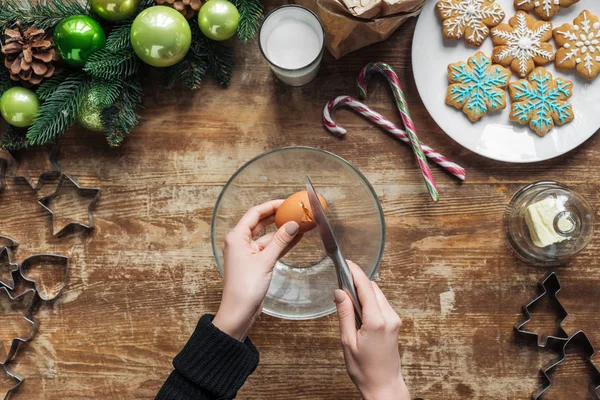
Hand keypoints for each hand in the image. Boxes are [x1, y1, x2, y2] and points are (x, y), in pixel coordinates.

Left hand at [213, 200, 301, 340]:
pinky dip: (281, 243)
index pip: (255, 213)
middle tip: (294, 210)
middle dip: (277, 216)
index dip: (271, 206)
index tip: (287, 202)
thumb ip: (280, 241)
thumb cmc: (245, 287)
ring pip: (267, 236)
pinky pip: (269, 248)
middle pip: (260, 223)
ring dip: (282, 231)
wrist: (239, 312)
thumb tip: (293, 224)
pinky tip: (296, 238)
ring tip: (300, 223)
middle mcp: (240, 242)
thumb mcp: (265, 261)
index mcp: (237, 237)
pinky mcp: (255, 263)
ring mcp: (248, 253)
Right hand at [334, 261, 410, 399]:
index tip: (347, 262)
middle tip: (341, 284)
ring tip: (348, 302)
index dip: (355, 272)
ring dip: (364, 293)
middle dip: (358, 283)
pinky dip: (370, 302)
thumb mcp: (348, 341)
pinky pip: (381, 304)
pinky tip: (359, 312)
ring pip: (378, 295)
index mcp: (376, 321)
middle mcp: (390, 317)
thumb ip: (344, 314)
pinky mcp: (395, 323)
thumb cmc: (364, 369)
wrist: (384, 385)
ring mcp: (395, 320)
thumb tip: (339, 292)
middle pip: (373, 289)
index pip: (366, 287)